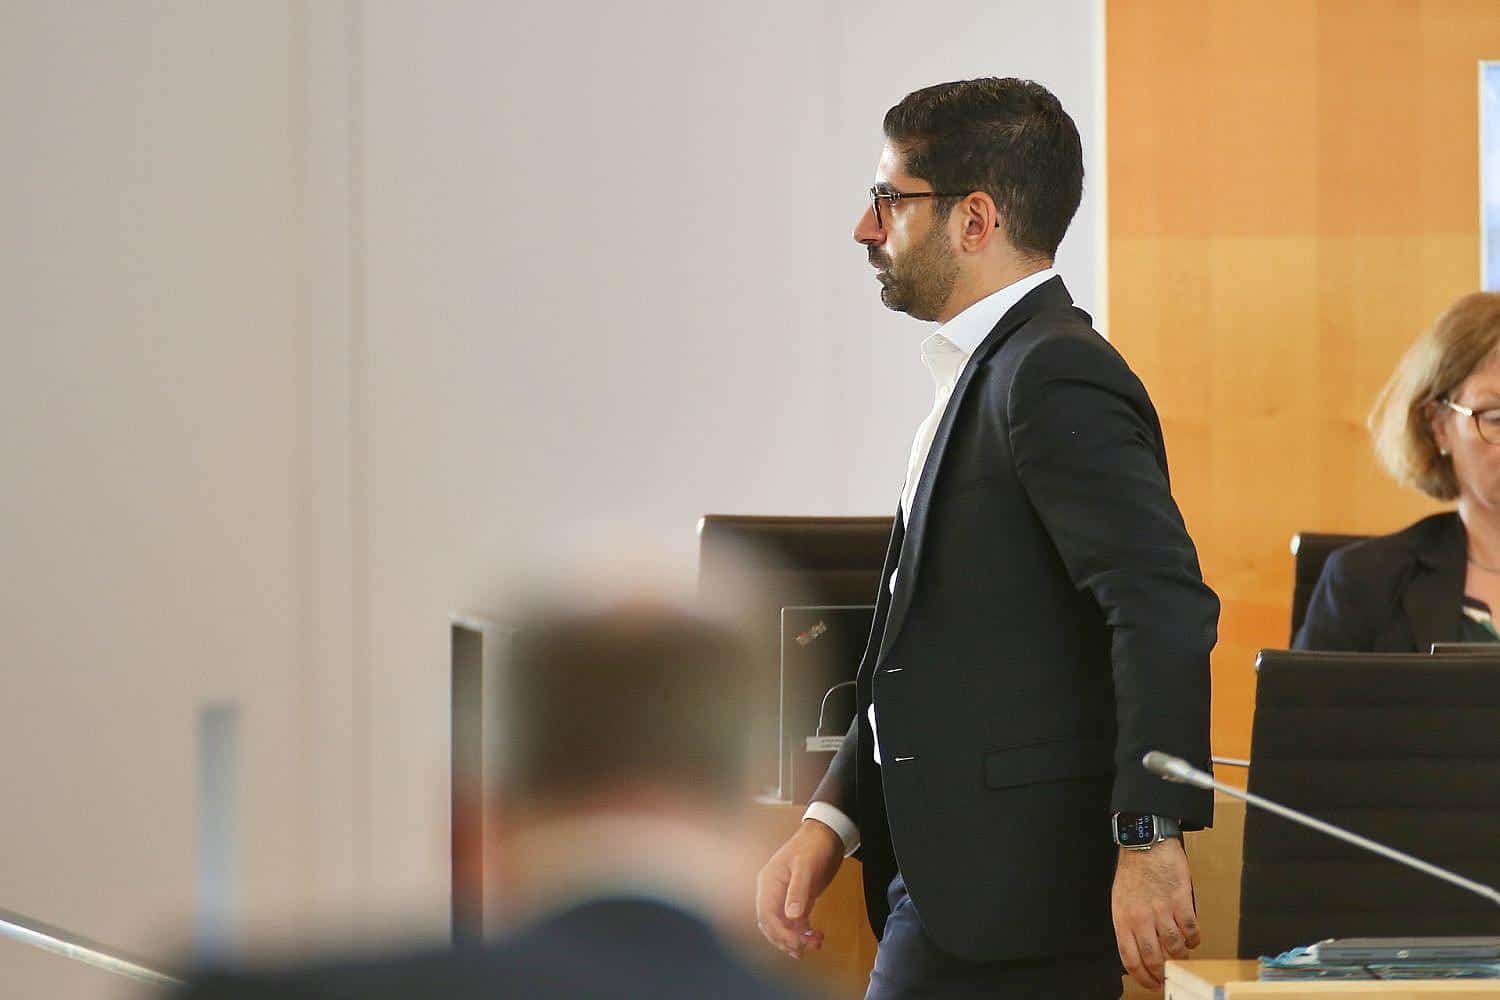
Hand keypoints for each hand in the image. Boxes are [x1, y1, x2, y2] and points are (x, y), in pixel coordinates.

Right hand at [754, 819, 842, 959]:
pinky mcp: (797, 898)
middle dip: (786, 940)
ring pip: (782, 926)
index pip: (766, 915)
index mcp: (769, 883)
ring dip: (795, 939)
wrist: (827, 834)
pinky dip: (802, 932)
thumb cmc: (814, 845)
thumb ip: (798, 890)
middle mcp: (773, 891)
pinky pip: (794, 922)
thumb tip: (792, 916)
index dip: (779, 933)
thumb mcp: (806, 866)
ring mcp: (784, 896)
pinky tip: (814, 936)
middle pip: (771, 924)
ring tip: (814, 944)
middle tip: (804, 949)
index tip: (795, 944)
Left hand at [1111, 837, 1199, 989]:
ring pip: (1175, 947)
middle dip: (1164, 972)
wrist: (1145, 844)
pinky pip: (1191, 929)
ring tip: (1182, 953)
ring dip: (1181, 955)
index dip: (1144, 977)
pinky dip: (1194, 939)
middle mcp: (1141, 918)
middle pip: (1155, 958)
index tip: (1153, 983)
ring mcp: (1161, 909)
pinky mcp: (1181, 900)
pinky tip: (1192, 937)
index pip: (1131, 960)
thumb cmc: (1133, 873)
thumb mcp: (1120, 902)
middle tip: (1171, 974)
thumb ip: (1128, 928)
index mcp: (1122, 919)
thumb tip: (1138, 954)